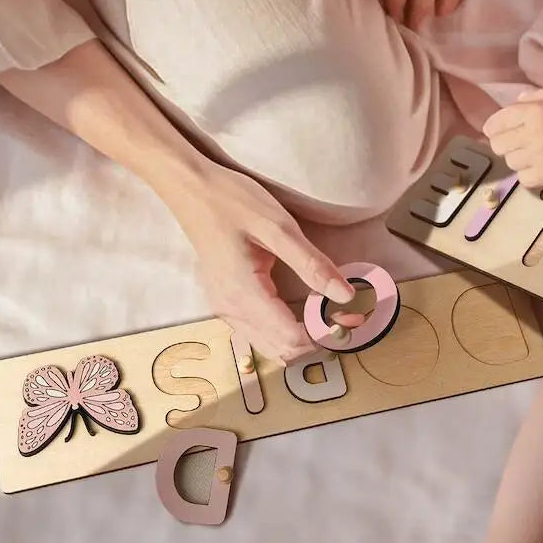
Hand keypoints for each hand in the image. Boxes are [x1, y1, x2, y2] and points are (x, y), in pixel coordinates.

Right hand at [164, 162, 354, 362]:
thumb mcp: (279, 227)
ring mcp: (225, 309)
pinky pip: (258, 334)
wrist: (192, 191)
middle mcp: (232, 310)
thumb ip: (312, 264)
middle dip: (318, 340)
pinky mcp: (225, 303)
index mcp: (244, 293)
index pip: (292, 337)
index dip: (326, 333)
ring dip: (302, 341)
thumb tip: (345, 295)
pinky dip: (284, 334)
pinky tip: (301, 313)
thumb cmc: (232, 202)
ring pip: (270, 348)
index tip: (351, 319)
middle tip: (345, 318)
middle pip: (283, 350)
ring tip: (327, 316)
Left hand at [482, 89, 542, 187]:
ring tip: (531, 154)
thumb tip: (513, 104)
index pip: (496, 123)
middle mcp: (533, 134)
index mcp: (534, 112)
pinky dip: (527, 173)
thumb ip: (532, 98)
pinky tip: (537, 166)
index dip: (493, 127)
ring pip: (509, 162)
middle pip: (497, 145)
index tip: (499, 130)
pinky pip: (522, 178)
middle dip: (504, 143)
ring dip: (517, 158)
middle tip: (517, 142)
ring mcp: (540, 157)